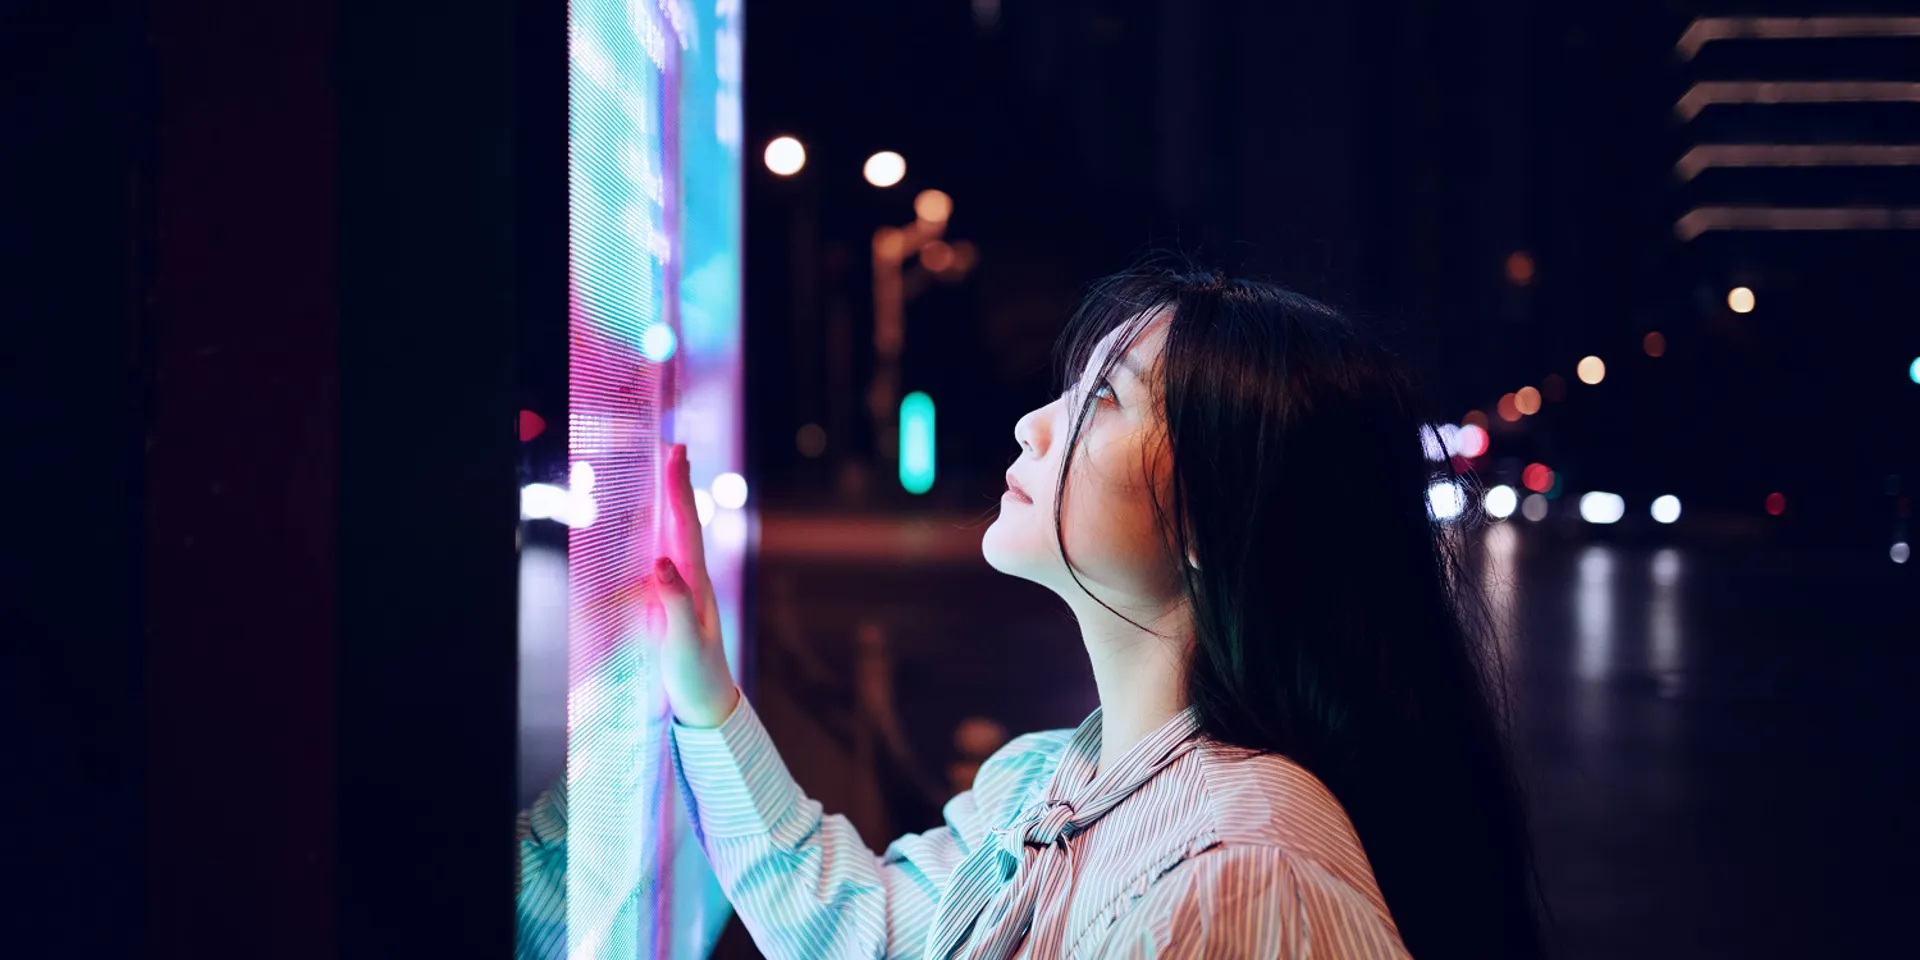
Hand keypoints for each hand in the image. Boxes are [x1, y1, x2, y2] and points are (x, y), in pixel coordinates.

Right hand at [652, 443, 741, 728]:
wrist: (708, 703)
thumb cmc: (696, 675)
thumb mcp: (683, 641)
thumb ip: (673, 602)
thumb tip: (660, 562)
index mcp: (697, 583)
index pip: (685, 527)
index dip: (678, 489)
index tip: (675, 454)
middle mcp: (694, 580)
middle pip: (684, 523)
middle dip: (678, 484)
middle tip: (675, 447)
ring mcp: (686, 590)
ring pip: (677, 537)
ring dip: (672, 503)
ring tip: (669, 473)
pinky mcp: (675, 603)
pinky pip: (667, 558)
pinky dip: (661, 534)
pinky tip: (655, 529)